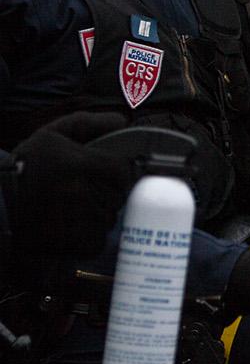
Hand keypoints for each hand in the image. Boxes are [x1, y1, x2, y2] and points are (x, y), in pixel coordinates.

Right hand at [12, 112, 132, 257]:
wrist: (0, 204)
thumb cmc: (26, 166)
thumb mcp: (51, 135)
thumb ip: (89, 123)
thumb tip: (123, 120)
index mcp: (78, 164)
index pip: (121, 171)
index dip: (115, 172)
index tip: (102, 174)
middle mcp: (80, 193)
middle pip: (118, 195)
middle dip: (107, 192)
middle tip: (82, 190)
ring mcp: (78, 221)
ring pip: (108, 218)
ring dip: (97, 214)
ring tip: (72, 208)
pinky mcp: (74, 243)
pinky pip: (97, 239)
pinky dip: (89, 235)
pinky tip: (69, 225)